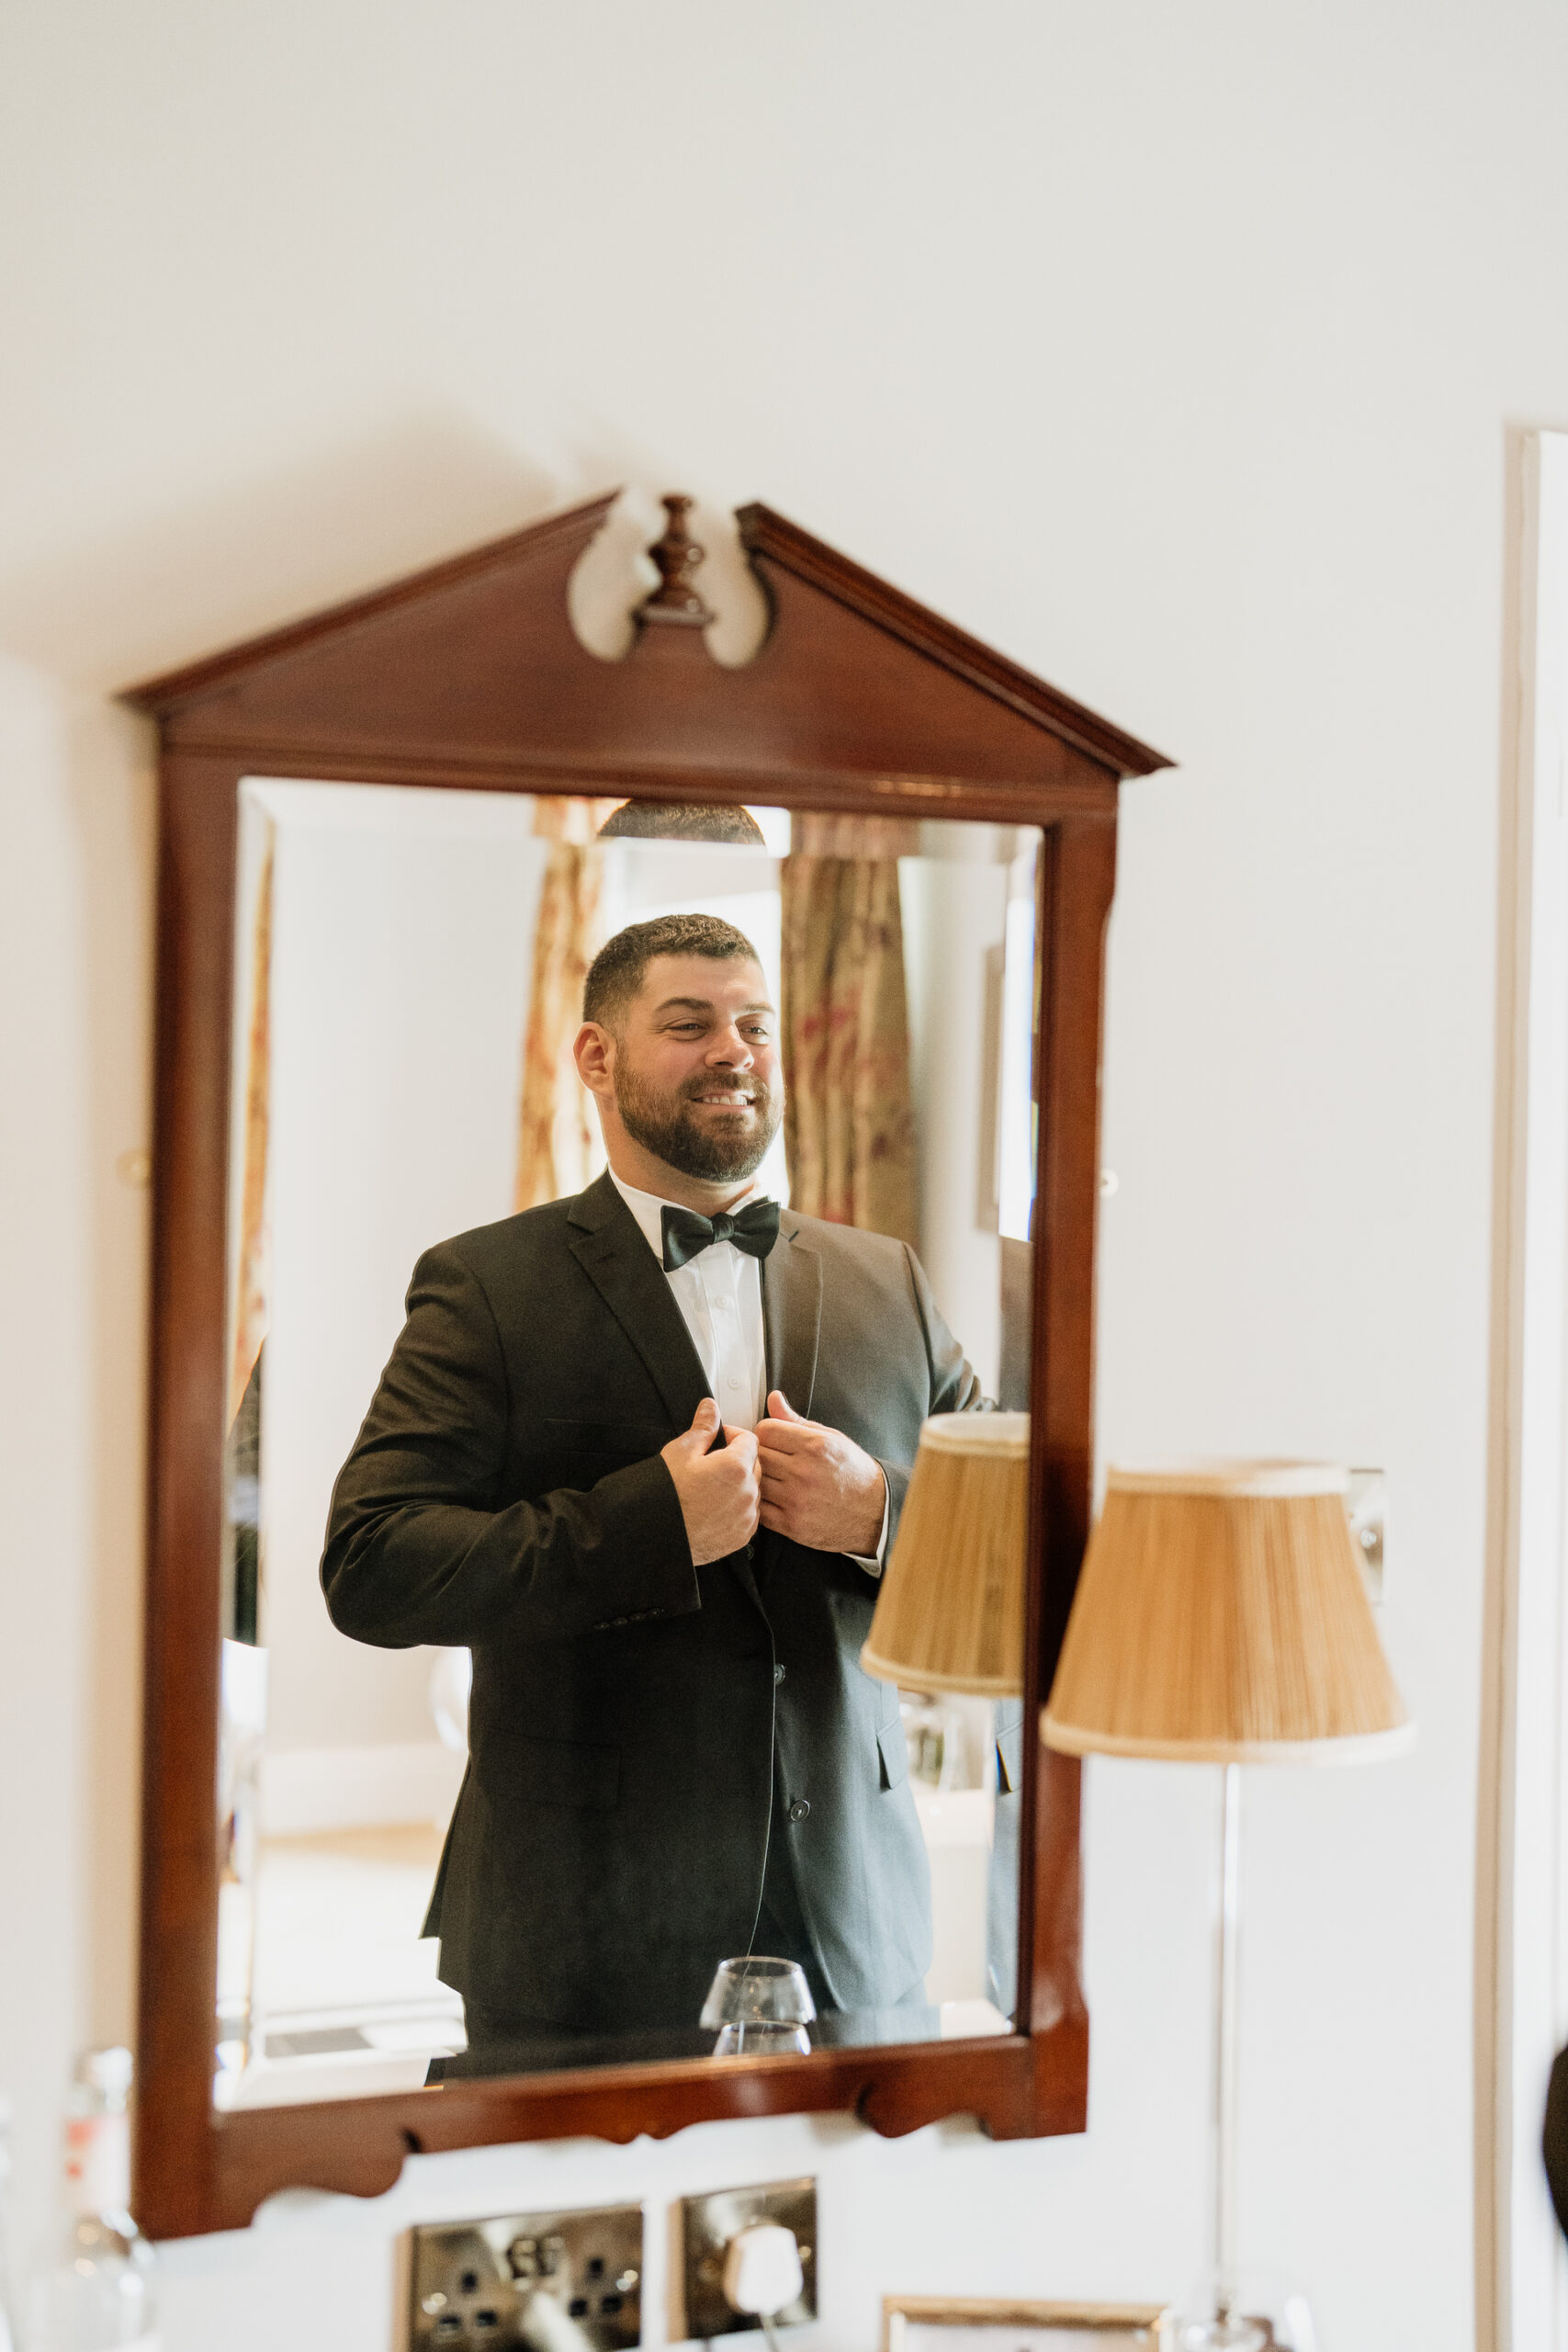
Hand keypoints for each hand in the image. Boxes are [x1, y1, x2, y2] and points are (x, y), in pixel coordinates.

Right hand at [661, 1397, 759, 1565]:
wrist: (656, 1534)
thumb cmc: (665, 1496)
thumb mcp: (680, 1451)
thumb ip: (703, 1427)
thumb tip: (711, 1408)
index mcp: (736, 1467)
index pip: (750, 1440)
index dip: (733, 1436)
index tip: (718, 1440)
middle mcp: (747, 1492)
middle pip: (754, 1464)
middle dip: (736, 1460)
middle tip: (709, 1465)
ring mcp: (746, 1516)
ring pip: (752, 1490)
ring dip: (738, 1485)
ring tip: (709, 1488)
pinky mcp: (743, 1535)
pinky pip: (749, 1514)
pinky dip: (737, 1508)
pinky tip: (714, 1507)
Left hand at [755, 1390, 885, 1554]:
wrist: (875, 1511)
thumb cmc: (853, 1473)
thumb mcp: (831, 1438)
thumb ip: (796, 1420)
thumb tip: (774, 1399)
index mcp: (815, 1446)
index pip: (765, 1429)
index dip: (766, 1432)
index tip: (773, 1439)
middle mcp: (804, 1472)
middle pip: (757, 1454)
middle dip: (761, 1454)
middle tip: (773, 1459)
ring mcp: (796, 1500)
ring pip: (755, 1481)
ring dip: (760, 1479)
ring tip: (774, 1479)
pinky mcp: (792, 1524)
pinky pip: (759, 1509)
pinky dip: (763, 1504)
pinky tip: (775, 1499)